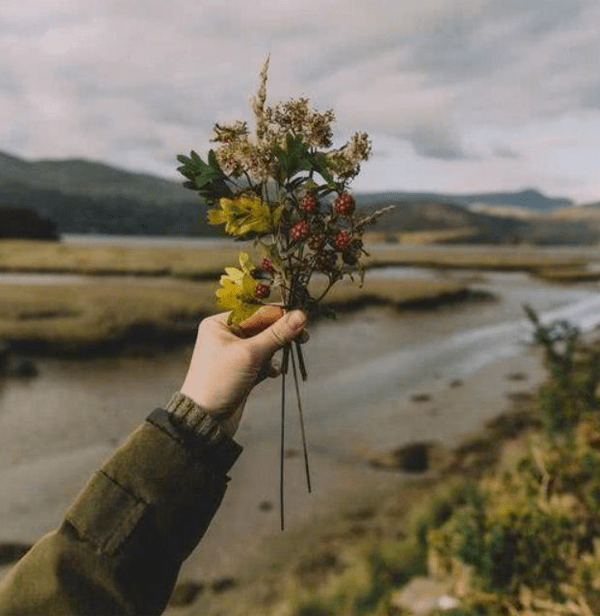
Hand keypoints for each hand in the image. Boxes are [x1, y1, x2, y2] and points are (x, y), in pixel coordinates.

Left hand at [180, 305, 307, 436]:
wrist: (205, 420)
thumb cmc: (220, 381)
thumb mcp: (250, 354)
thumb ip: (277, 334)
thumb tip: (301, 315)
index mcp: (221, 324)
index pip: (257, 312)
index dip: (281, 314)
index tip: (304, 317)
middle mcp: (226, 336)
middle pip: (263, 327)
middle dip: (282, 333)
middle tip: (304, 337)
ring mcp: (234, 354)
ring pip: (265, 344)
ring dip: (277, 350)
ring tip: (287, 357)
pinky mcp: (242, 371)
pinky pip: (263, 361)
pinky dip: (271, 365)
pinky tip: (274, 373)